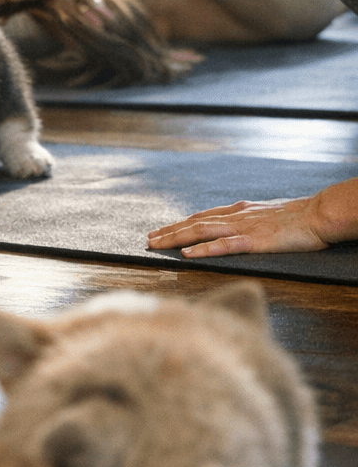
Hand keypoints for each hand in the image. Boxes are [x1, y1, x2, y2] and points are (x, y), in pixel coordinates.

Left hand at [147, 195, 332, 257]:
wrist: (319, 214)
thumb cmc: (297, 217)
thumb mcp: (265, 214)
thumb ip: (246, 219)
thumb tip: (231, 226)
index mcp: (238, 211)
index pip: (201, 217)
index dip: (179, 224)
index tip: (161, 230)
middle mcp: (235, 217)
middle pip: (194, 223)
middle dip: (169, 232)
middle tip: (148, 240)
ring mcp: (243, 228)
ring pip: (202, 232)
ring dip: (176, 238)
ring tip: (156, 244)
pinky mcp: (255, 241)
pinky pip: (224, 246)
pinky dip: (203, 250)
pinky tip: (187, 255)